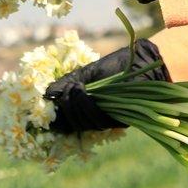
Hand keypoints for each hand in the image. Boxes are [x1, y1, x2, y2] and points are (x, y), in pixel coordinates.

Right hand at [44, 40, 169, 133]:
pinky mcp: (118, 120)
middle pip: (73, 121)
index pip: (65, 118)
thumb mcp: (87, 73)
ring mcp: (106, 118)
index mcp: (86, 105)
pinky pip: (97, 120)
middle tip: (68, 90)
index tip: (47, 103)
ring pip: (83, 122)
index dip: (55, 115)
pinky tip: (85, 93)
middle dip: (66, 107)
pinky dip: (88, 107)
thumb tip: (46, 94)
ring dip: (76, 106)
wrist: (141, 64)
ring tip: (76, 89)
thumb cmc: (116, 66)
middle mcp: (95, 115)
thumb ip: (68, 84)